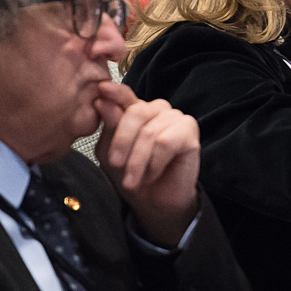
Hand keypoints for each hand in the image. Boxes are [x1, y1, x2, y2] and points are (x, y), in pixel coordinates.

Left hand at [93, 81, 200, 246]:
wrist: (154, 201)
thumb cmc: (132, 174)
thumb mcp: (111, 151)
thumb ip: (110, 126)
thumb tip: (102, 101)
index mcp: (136, 109)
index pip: (125, 95)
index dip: (115, 92)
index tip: (102, 89)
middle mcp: (157, 109)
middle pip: (136, 112)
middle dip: (123, 142)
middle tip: (115, 165)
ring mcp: (175, 117)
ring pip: (149, 132)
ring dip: (138, 161)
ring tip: (133, 180)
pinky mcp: (189, 131)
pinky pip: (166, 142)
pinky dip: (155, 162)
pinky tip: (152, 174)